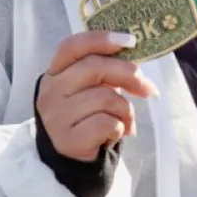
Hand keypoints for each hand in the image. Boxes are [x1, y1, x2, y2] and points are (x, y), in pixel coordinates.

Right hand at [35, 31, 157, 161]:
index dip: (101, 39)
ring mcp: (56, 117)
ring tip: (125, 120)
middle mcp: (50, 91)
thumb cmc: (88, 114)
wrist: (73, 156)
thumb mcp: (93, 88)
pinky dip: (120, 127)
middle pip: (95, 68)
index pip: (72, 46)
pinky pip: (107, 123)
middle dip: (128, 75)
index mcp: (55, 72)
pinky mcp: (68, 140)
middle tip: (146, 88)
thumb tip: (139, 67)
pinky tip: (115, 133)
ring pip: (105, 98)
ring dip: (126, 109)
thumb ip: (107, 71)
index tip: (130, 41)